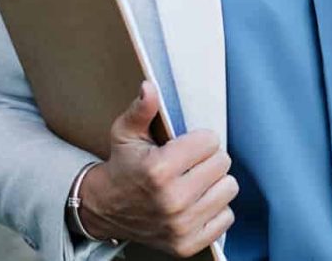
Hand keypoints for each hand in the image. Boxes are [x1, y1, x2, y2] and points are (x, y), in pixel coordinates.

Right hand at [77, 82, 235, 255]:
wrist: (104, 209)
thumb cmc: (123, 167)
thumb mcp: (126, 135)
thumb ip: (141, 110)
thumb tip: (149, 86)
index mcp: (158, 170)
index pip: (211, 141)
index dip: (199, 140)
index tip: (184, 147)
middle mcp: (172, 200)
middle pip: (223, 163)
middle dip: (208, 160)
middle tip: (189, 165)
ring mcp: (181, 225)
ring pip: (228, 189)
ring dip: (215, 184)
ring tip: (194, 183)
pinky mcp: (187, 244)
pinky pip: (226, 218)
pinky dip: (215, 210)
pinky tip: (196, 204)